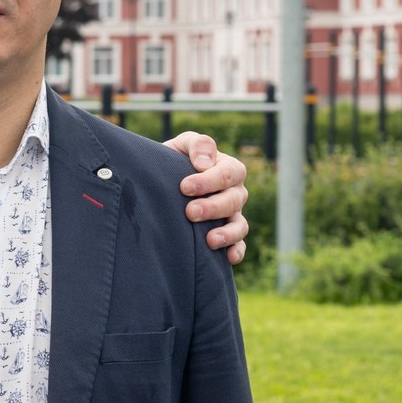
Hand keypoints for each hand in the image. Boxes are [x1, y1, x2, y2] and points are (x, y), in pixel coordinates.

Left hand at [166, 132, 250, 264]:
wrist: (161, 182)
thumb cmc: (174, 161)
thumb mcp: (182, 145)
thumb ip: (197, 144)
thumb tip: (205, 163)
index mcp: (228, 169)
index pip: (228, 174)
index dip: (209, 181)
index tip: (184, 187)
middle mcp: (234, 193)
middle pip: (233, 200)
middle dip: (213, 207)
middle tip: (190, 212)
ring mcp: (232, 215)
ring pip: (240, 225)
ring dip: (228, 233)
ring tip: (210, 240)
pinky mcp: (227, 235)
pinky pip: (239, 245)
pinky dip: (237, 251)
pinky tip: (228, 258)